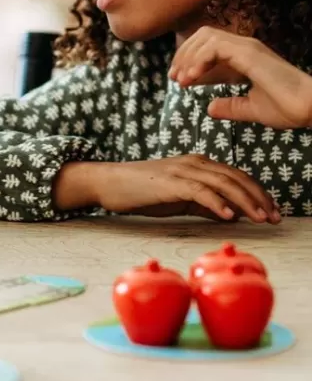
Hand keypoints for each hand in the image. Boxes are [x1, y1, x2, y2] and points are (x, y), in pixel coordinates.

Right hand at [54, 157, 279, 223]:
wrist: (107, 183)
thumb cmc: (140, 191)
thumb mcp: (177, 197)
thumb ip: (202, 202)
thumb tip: (230, 213)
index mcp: (196, 163)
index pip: (236, 175)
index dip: (257, 193)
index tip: (271, 211)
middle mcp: (192, 162)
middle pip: (235, 177)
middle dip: (258, 198)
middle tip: (273, 217)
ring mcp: (180, 170)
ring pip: (222, 182)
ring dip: (245, 201)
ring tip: (259, 218)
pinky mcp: (169, 181)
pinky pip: (199, 191)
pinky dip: (217, 202)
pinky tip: (228, 216)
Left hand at [170, 27, 311, 128]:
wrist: (310, 109)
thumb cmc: (288, 108)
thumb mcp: (251, 108)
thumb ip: (230, 106)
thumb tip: (209, 108)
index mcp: (245, 56)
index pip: (208, 44)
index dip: (189, 59)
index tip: (178, 79)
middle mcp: (245, 47)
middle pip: (203, 36)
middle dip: (183, 55)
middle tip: (174, 77)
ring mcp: (248, 48)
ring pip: (206, 37)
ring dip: (189, 57)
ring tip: (182, 80)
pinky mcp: (250, 54)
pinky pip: (215, 47)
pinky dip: (199, 60)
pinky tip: (192, 78)